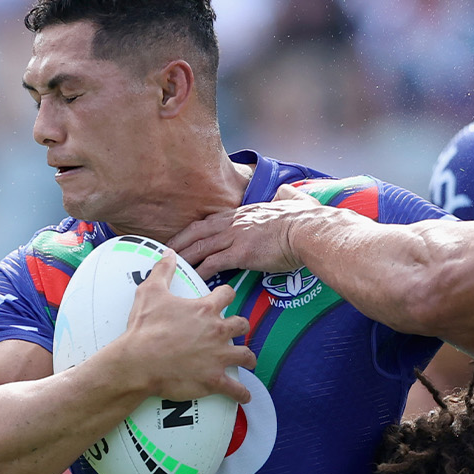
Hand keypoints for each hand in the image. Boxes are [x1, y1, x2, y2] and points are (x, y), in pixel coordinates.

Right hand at [117, 253, 256, 402]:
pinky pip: (236, 388)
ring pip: (246, 355)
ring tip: (247, 361)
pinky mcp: (214, 379)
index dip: (227, 295)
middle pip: (242, 324)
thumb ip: (162, 270)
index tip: (226, 297)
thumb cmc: (144, 328)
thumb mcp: (150, 292)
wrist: (138, 361)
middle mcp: (218, 331)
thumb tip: (167, 252)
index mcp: (206, 310)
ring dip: (247, 358)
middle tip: (236, 331)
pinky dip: (242, 394)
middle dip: (240, 327)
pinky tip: (245, 396)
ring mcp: (218, 356)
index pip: (228, 294)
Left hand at [169, 190, 317, 278]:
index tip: (184, 238)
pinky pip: (213, 263)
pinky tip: (192, 280)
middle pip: (198, 231)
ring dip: (183, 258)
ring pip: (200, 247)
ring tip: (171, 268)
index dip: (195, 230)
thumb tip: (286, 193)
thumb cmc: (304, 220)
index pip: (211, 220)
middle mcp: (235, 222)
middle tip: (165, 253)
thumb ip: (286, 196)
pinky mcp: (241, 253)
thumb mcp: (293, 201)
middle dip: (179, 242)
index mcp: (244, 213)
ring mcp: (236, 237)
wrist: (308, 230)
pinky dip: (200, 271)